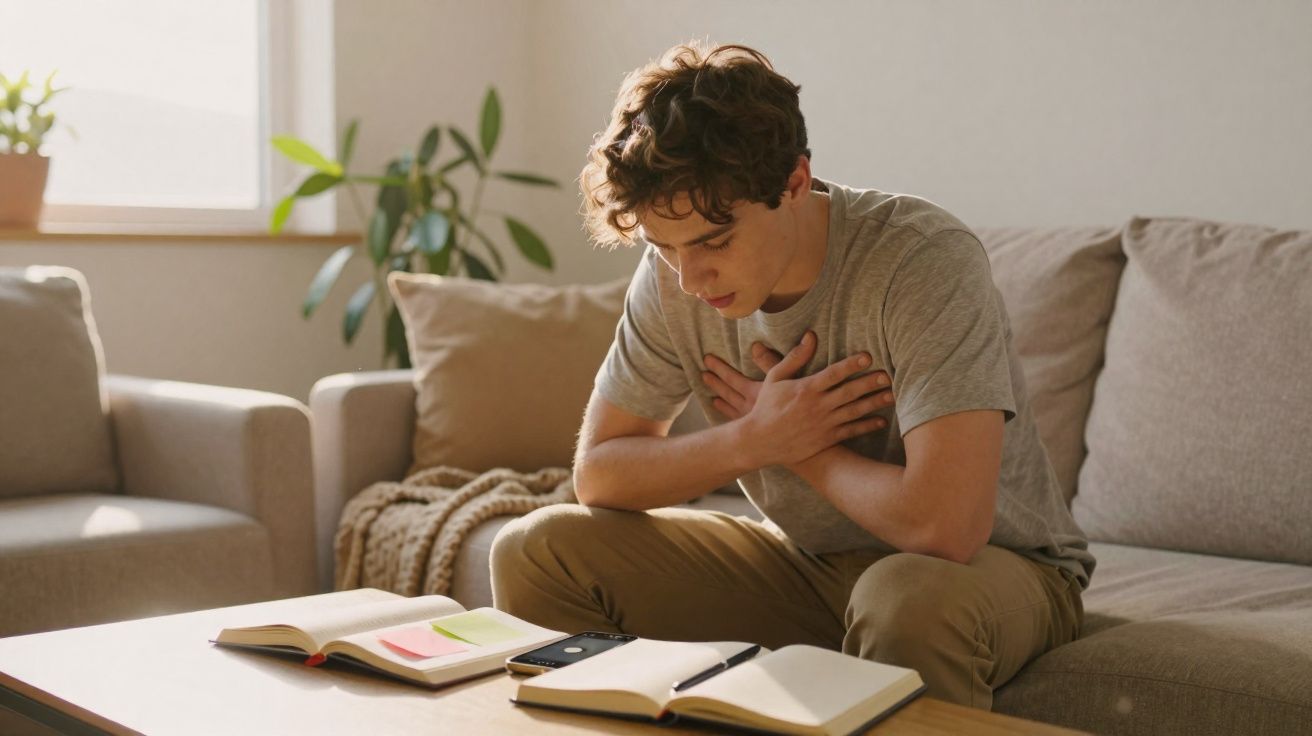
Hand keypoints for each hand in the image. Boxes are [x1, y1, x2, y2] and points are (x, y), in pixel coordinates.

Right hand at [702, 341, 894, 421]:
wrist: (760, 441)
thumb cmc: (766, 407)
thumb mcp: (775, 378)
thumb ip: (795, 357)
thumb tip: (810, 336)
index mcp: (806, 388)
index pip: (833, 373)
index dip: (851, 364)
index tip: (868, 356)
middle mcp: (817, 406)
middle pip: (849, 392)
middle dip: (870, 383)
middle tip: (888, 376)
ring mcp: (823, 423)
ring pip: (854, 411)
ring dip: (874, 403)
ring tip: (892, 395)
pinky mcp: (826, 439)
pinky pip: (850, 431)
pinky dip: (866, 426)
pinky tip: (881, 420)